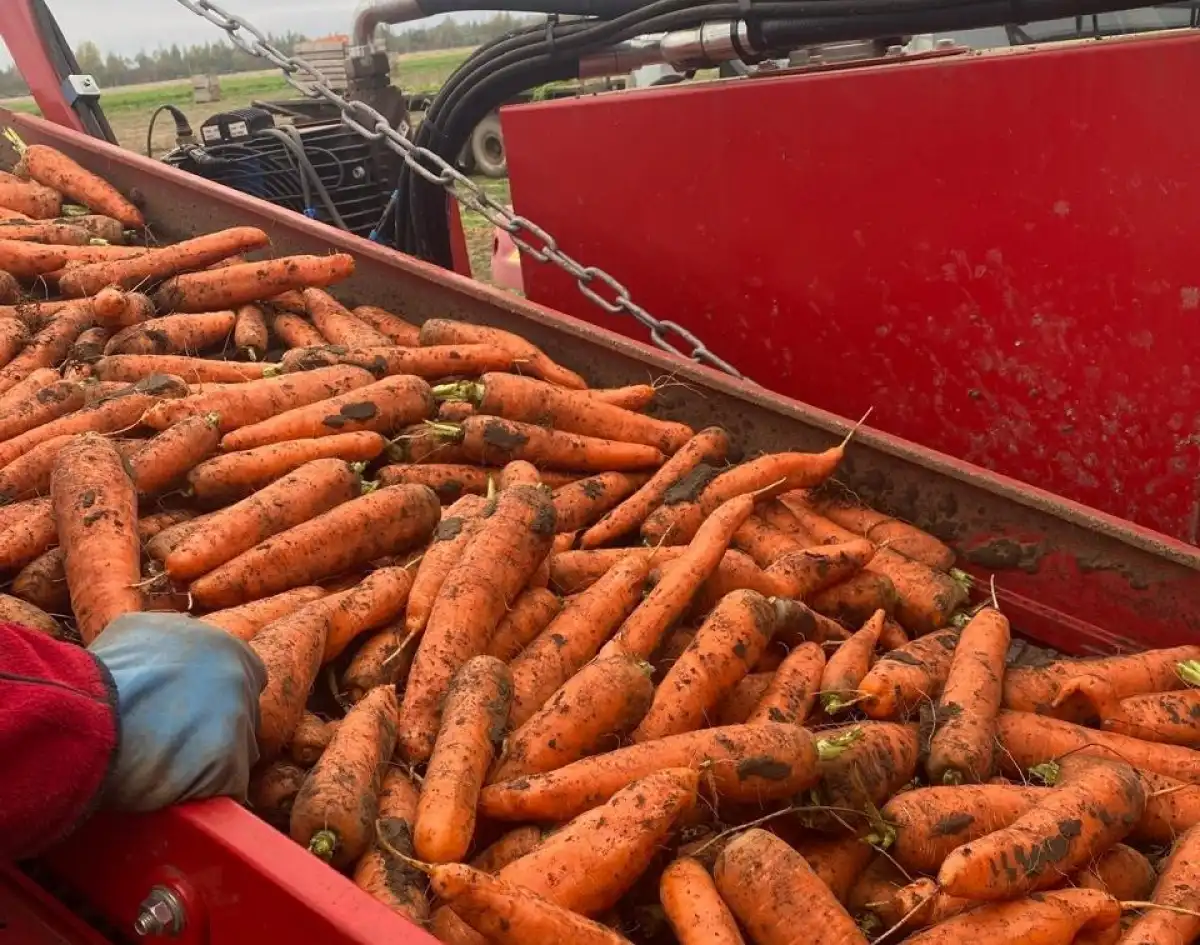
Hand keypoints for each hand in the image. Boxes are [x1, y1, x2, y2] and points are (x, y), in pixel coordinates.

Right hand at [88, 613, 265, 811]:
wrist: (88, 716)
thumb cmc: (105, 672)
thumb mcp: (142, 631)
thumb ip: (174, 639)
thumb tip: (175, 653)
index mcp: (227, 648)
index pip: (245, 677)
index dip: (218, 697)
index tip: (193, 711)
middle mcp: (242, 683)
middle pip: (245, 714)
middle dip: (218, 729)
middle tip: (180, 742)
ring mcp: (240, 724)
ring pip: (241, 752)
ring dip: (214, 762)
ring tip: (173, 769)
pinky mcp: (228, 767)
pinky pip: (228, 788)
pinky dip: (207, 794)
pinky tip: (179, 794)